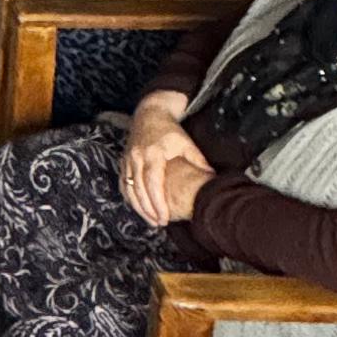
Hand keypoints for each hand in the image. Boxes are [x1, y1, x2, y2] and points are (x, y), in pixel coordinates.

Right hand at [122, 99, 211, 228]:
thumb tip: (212, 177)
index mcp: (153, 153)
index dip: (157, 203)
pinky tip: (138, 208)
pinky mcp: (123, 161)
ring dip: (138, 207)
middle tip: (159, 223)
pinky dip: (129, 197)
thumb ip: (198, 160)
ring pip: (129, 188)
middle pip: (139, 190)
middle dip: (148, 209)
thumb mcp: (186, 142)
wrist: (149, 113)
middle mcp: (137, 157)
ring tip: (150, 220)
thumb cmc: (169, 129)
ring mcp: (128, 159)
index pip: (153, 183)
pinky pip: (123, 183)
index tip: (164, 217)